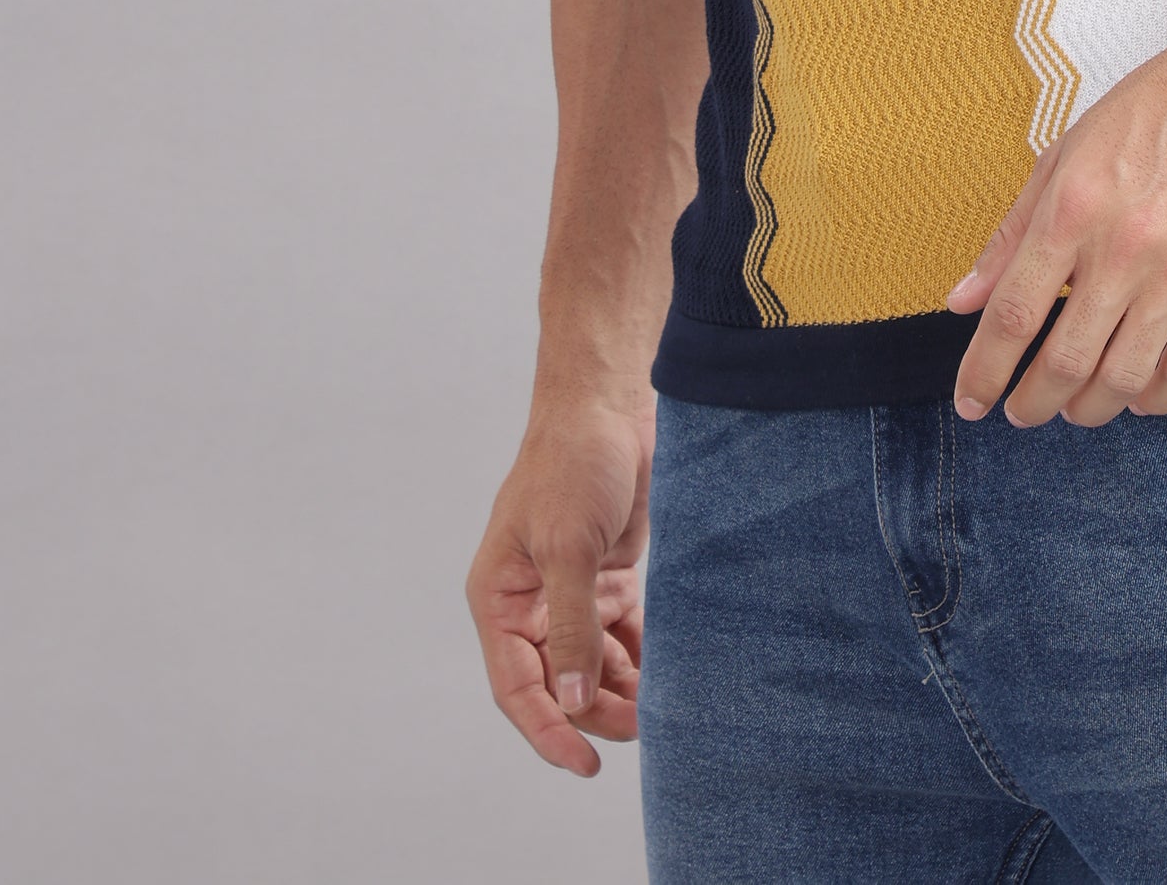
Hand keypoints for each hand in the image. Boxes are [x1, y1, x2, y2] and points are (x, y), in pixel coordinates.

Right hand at [466, 398, 651, 774]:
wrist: (614, 403)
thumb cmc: (574, 463)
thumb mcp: (567, 547)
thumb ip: (570, 625)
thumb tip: (570, 699)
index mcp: (499, 598)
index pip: (516, 687)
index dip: (547, 730)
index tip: (584, 763)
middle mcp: (530, 603)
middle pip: (558, 682)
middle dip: (596, 711)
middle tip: (643, 730)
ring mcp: (570, 591)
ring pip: (592, 664)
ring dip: (623, 689)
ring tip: (660, 710)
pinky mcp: (608, 576)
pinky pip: (621, 635)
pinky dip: (641, 657)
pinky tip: (667, 672)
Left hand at [946, 21, 1166, 425]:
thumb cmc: (1150, 113)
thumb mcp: (1062, 157)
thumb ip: (1009, 236)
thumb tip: (963, 302)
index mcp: (1073, 209)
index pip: (1015, 315)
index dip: (985, 370)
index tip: (972, 399)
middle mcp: (1125, 247)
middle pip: (1066, 361)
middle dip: (1032, 403)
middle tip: (1020, 413)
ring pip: (1124, 378)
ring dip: (1089, 410)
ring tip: (1074, 409)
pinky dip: (1154, 399)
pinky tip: (1135, 397)